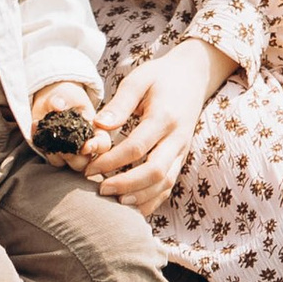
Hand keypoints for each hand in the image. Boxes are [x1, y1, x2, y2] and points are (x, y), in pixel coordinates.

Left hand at [28, 78, 106, 167]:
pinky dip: (40, 144)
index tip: (86, 146)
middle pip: (84, 162)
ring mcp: (67, 150)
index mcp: (93, 131)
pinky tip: (36, 126)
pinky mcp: (51, 151)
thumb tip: (58, 105)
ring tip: (48, 133)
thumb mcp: (68, 94)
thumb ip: (64, 99)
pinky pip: (47, 156)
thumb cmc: (67, 97)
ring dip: (55, 153)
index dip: (97, 147)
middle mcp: (82, 145)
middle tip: (63, 146)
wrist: (51, 100)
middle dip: (73, 156)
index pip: (103, 144)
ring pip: (65, 164)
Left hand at [82, 38, 235, 214]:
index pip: (137, 147)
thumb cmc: (161, 77)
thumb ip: (119, 103)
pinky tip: (132, 204)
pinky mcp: (182, 158)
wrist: (193, 77)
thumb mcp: (139, 80)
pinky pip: (170, 185)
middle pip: (155, 171)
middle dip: (126, 184)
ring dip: (140, 196)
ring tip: (115, 200)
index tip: (90, 167)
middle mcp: (177, 138)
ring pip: (165, 183)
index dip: (112, 161)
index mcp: (164, 117)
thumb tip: (98, 125)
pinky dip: (152, 199)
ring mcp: (182, 151)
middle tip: (101, 189)